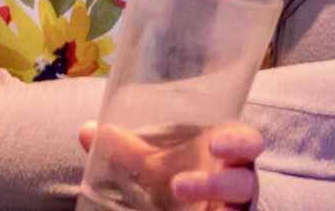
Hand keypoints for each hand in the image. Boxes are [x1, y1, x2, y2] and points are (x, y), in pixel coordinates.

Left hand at [77, 119, 262, 207]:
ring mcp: (238, 210)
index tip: (215, 144)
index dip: (239, 141)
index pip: (248, 141)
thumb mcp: (155, 165)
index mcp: (228, 152)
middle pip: (243, 182)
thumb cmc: (181, 174)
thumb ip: (126, 149)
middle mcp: (239, 182)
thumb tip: (86, 131)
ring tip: (184, 201)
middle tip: (178, 185)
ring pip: (239, 210)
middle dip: (216, 185)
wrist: (192, 207)